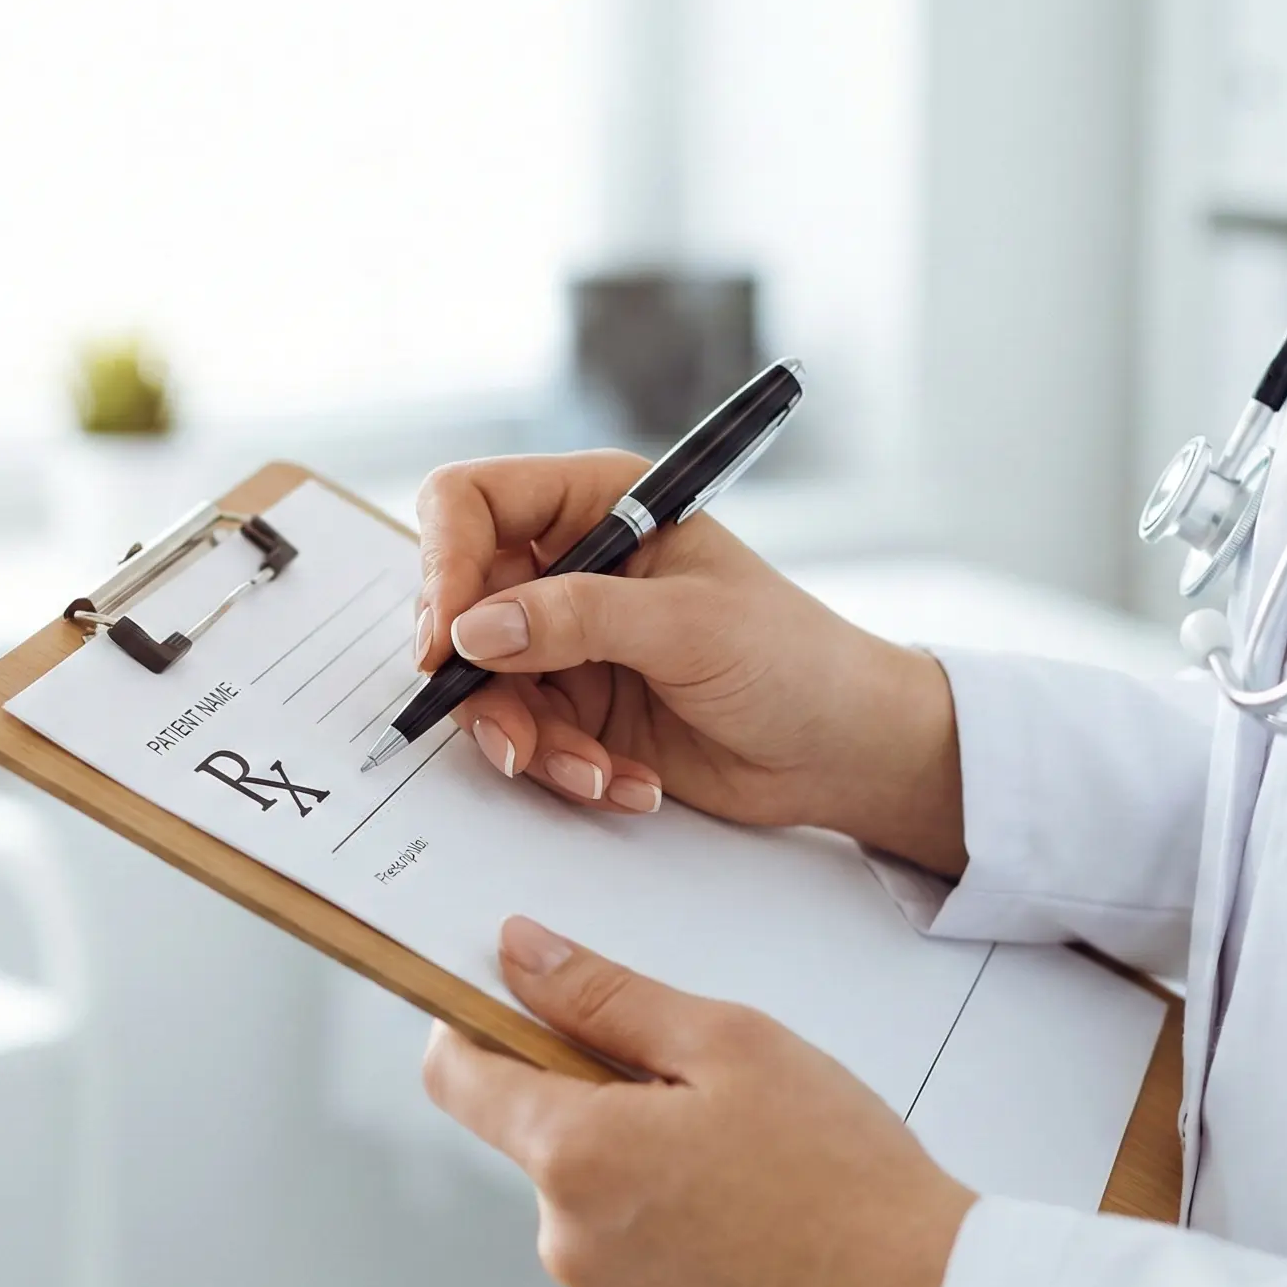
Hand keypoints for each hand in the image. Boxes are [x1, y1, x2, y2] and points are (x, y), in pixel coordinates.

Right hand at [415, 452, 965, 874]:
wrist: (842, 751)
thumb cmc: (793, 659)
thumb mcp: (686, 627)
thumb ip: (576, 619)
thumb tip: (472, 629)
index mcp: (600, 503)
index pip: (471, 503)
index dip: (444, 563)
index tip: (448, 638)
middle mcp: (571, 563)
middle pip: (461, 606)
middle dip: (485, 683)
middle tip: (515, 740)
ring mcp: (569, 639)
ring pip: (484, 685)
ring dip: (530, 741)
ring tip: (595, 773)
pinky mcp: (577, 707)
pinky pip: (525, 737)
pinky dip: (565, 769)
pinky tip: (627, 783)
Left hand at [423, 916, 977, 1286]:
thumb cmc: (842, 1172)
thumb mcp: (729, 1043)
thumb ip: (606, 996)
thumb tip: (520, 954)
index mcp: (574, 1156)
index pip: (455, 1076)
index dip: (472, 1023)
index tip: (510, 1000)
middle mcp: (569, 1244)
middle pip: (540, 1137)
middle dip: (600, 1099)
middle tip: (702, 1088)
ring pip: (593, 1202)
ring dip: (642, 1169)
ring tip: (747, 1165)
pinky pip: (634, 1263)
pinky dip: (673, 1232)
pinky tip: (753, 1223)